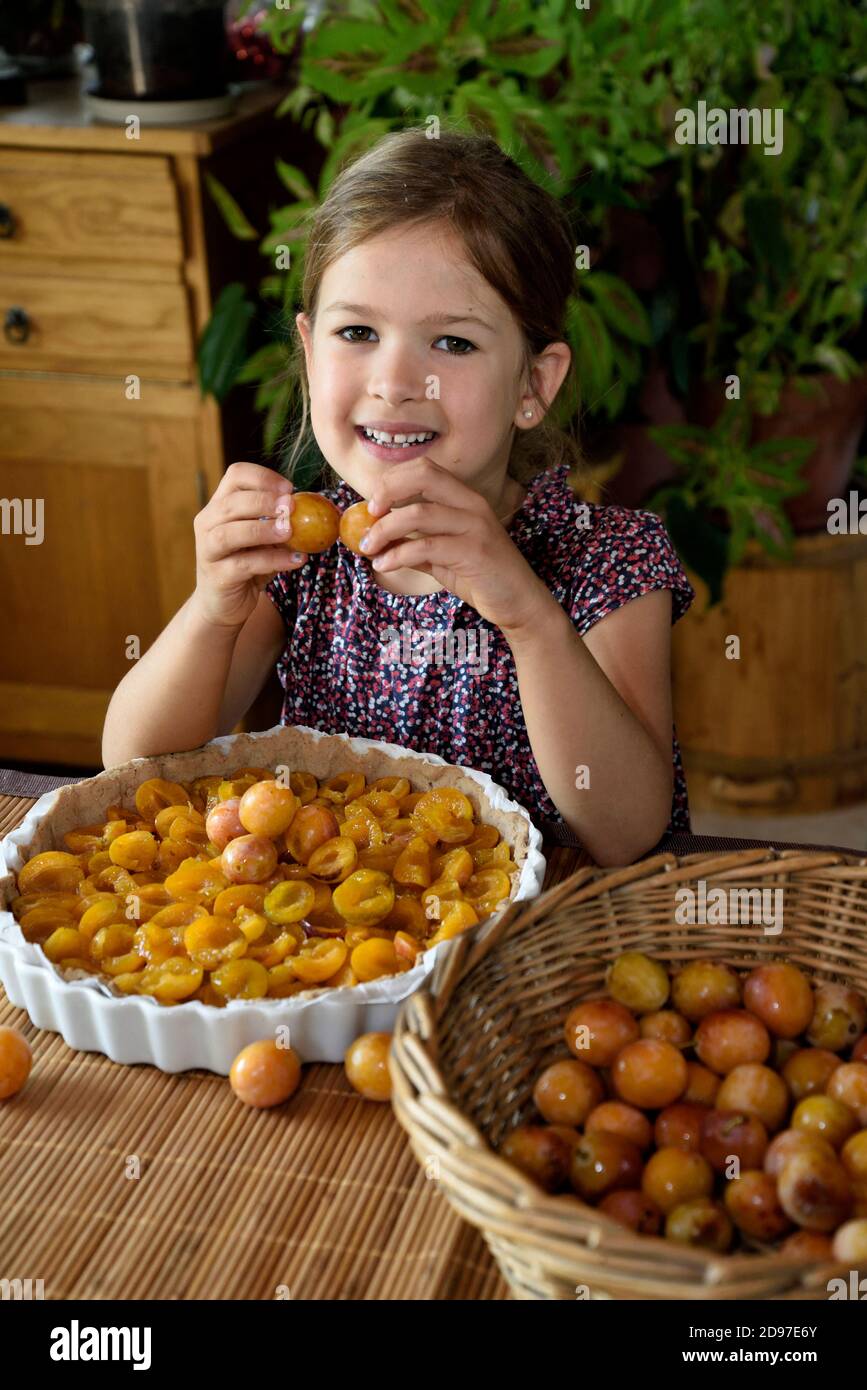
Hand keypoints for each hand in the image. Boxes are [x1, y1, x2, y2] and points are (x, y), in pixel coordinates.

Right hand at [192, 461, 304, 629]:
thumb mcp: (263, 537)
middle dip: (264, 501)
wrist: (223, 604)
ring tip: (291, 532)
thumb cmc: (247, 564)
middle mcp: (207, 523)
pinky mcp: (218, 576)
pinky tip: (295, 560)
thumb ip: (279, 520)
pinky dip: (273, 560)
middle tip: (291, 507)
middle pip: (231, 503)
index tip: (289, 489)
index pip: (235, 475)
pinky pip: (245, 564)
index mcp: (219, 505)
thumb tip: (312, 506)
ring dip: (264, 529)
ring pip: (230, 533)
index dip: (263, 477)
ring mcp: (208, 550)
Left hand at [360, 456, 554, 635]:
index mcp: (465, 498)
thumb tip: (375, 538)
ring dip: (385, 529)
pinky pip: (425, 546)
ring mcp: (476, 526)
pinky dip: (397, 555)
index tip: (372, 503)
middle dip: (387, 490)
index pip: (424, 468)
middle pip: (423, 475)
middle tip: (369, 514)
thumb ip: (414, 541)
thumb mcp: (442, 555)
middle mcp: (472, 504)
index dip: (392, 480)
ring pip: (419, 513)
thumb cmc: (480, 577)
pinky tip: (384, 565)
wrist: (519, 602)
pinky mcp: (475, 552)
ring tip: (368, 547)